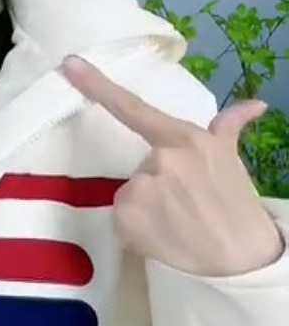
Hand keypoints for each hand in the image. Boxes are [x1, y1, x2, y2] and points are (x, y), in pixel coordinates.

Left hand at [62, 56, 284, 276]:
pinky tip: (163, 236)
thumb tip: (256, 104)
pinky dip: (136, 229)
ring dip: (148, 206)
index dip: (97, 85)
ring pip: (131, 193)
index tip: (70, 64)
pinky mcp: (125, 219)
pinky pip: (121, 218)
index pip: (132, 107)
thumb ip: (228, 127)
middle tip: (186, 203)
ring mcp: (140, 190)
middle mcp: (159, 160)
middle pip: (140, 165)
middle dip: (158, 182)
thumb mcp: (229, 159)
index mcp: (183, 140)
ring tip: (178, 221)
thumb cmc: (235, 205)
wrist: (241, 261)